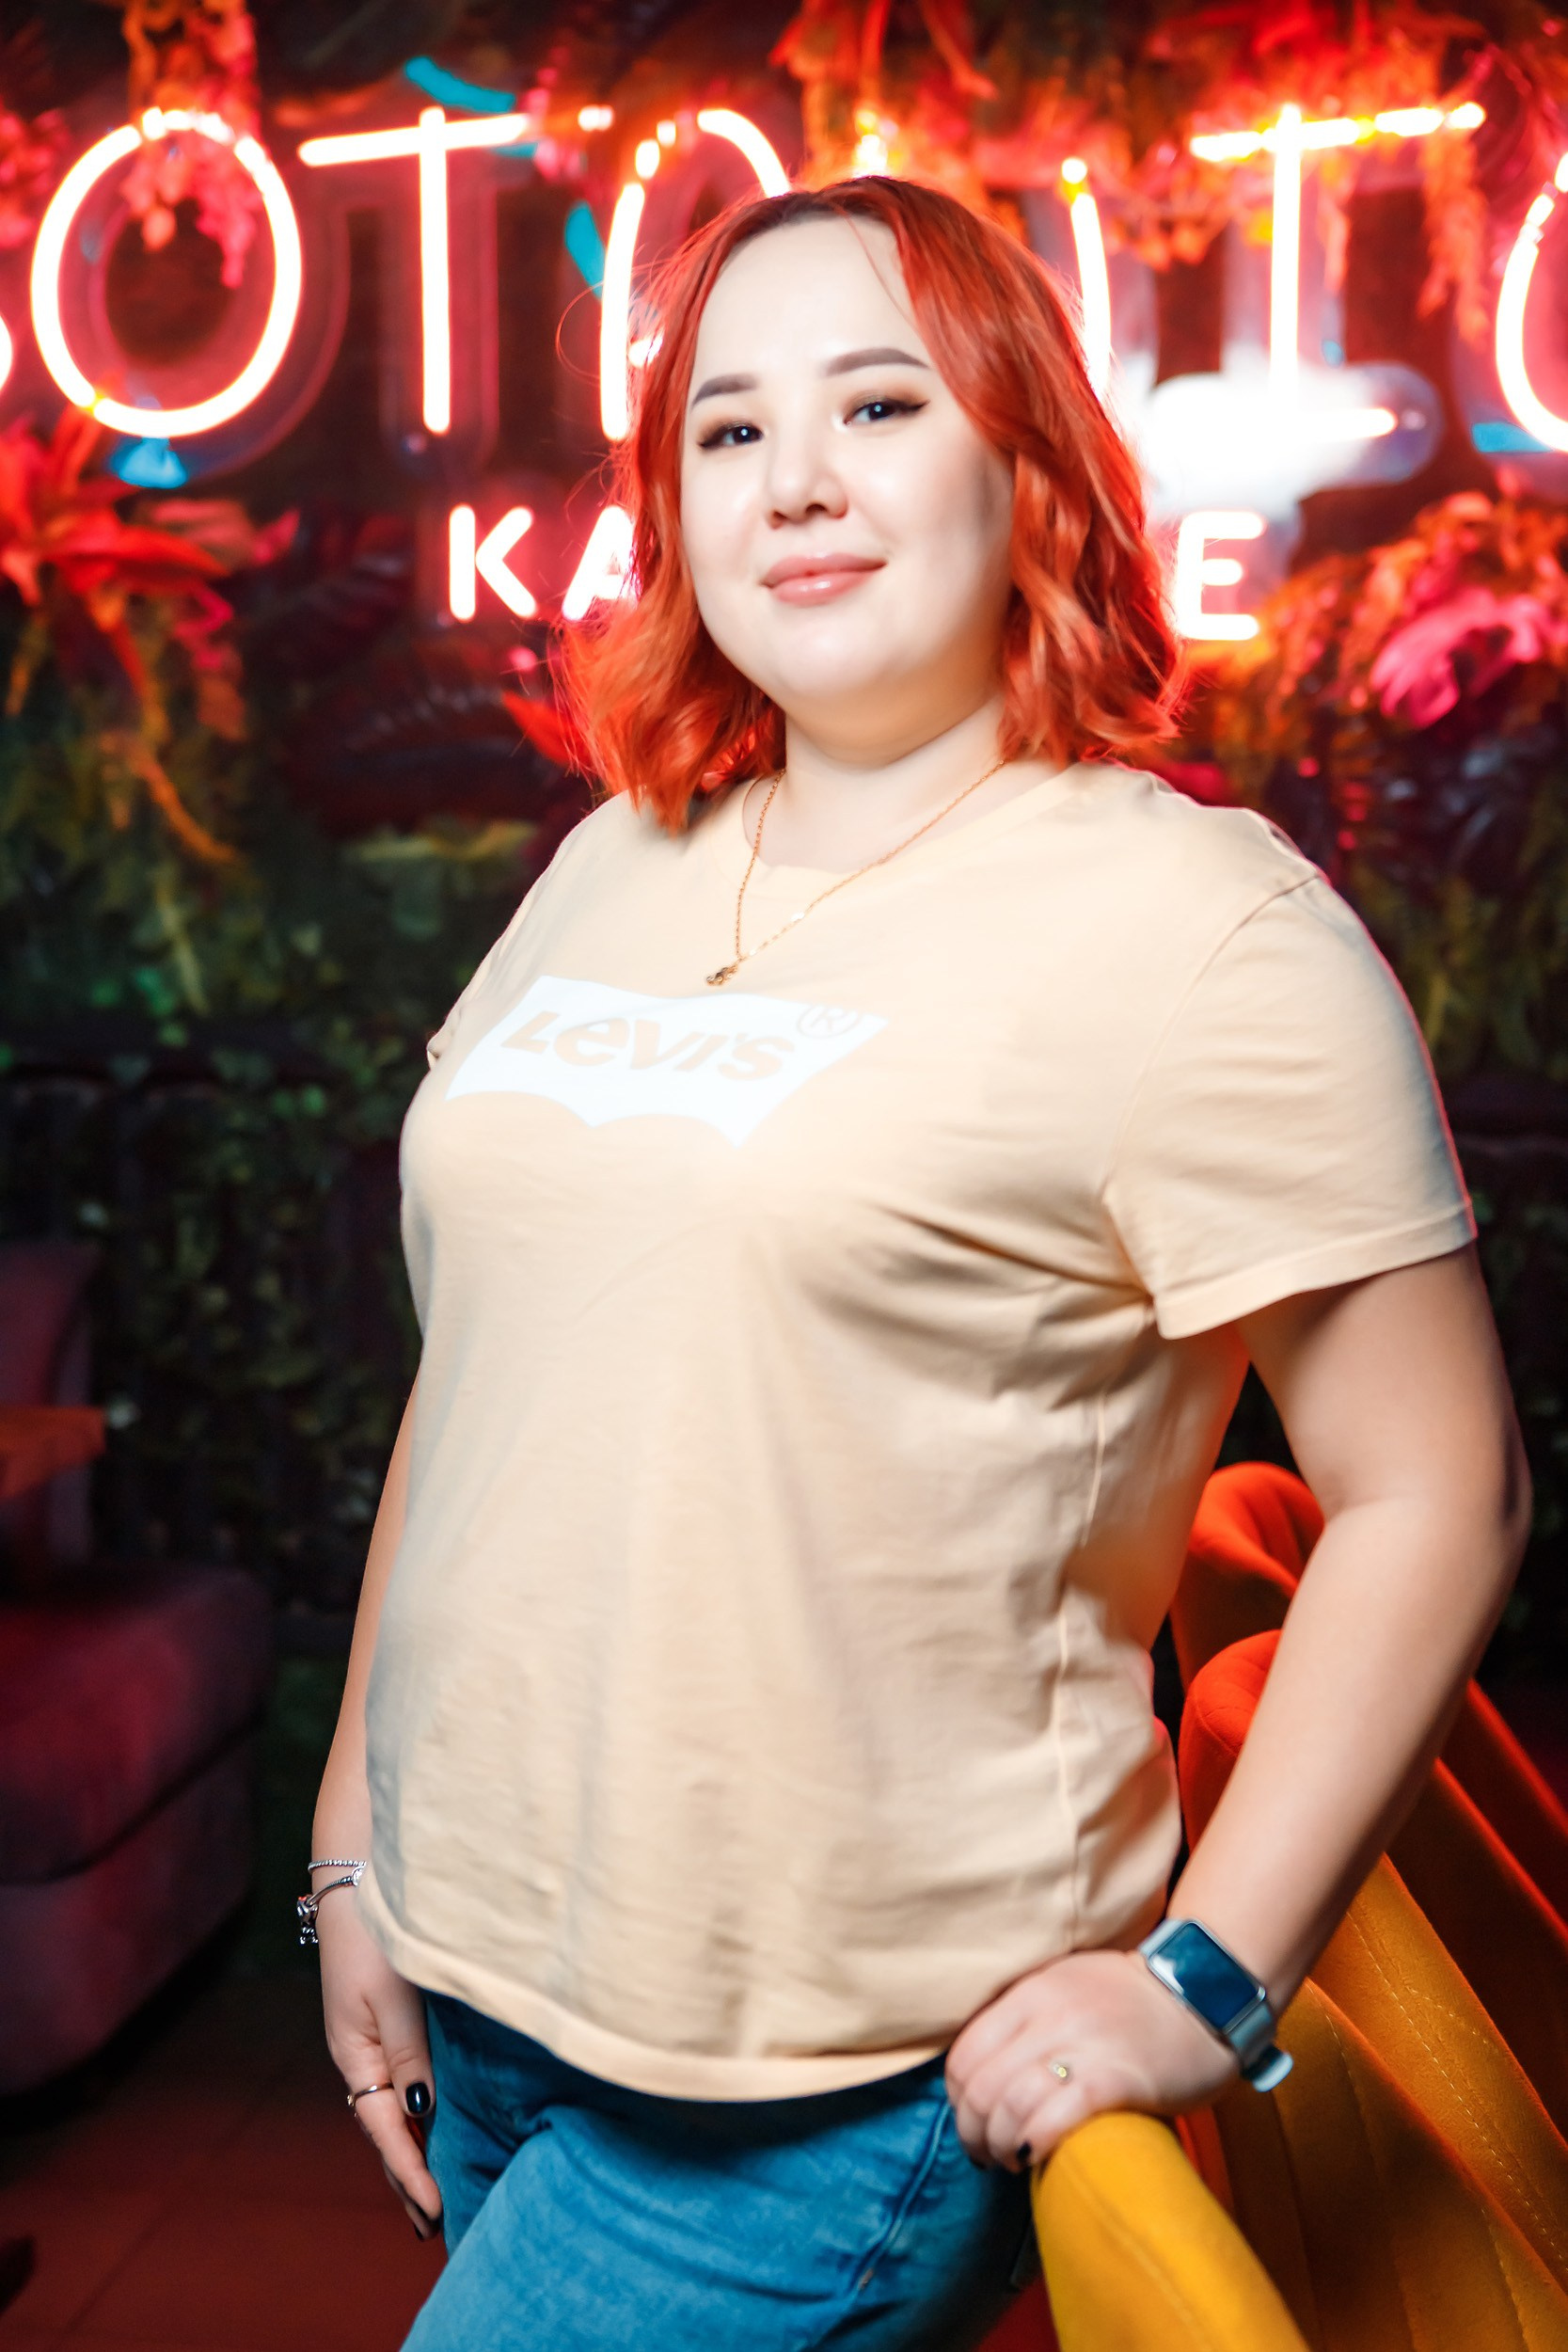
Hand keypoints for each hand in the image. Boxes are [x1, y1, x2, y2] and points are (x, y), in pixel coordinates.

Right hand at [318, 1894, 442, 2238]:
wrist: (356, 1882)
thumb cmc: (376, 1935)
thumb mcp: (394, 1997)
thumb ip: (409, 2055)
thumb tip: (421, 2115)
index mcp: (355, 2057)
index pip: (386, 2133)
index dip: (411, 2175)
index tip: (436, 2213)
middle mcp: (358, 2058)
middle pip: (382, 2135)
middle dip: (405, 2181)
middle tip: (432, 2229)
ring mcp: (367, 2044)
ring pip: (388, 2116)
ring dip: (408, 2155)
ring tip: (429, 2198)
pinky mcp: (381, 2027)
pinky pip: (395, 2089)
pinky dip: (410, 2121)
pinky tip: (427, 2131)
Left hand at [945, 1947, 1237, 2169]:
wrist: (1202, 1994)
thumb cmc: (1129, 2001)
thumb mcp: (1064, 1987)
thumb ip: (1023, 2021)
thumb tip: (983, 2081)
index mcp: (1031, 1991)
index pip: (965, 2054)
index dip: (958, 2101)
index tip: (972, 2123)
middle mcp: (1051, 2014)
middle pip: (982, 2086)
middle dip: (973, 2132)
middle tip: (986, 2155)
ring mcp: (1085, 2044)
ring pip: (1012, 2103)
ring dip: (1002, 2144)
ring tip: (1013, 2159)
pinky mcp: (1120, 2077)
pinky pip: (1060, 2114)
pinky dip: (1037, 2141)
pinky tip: (1037, 2155)